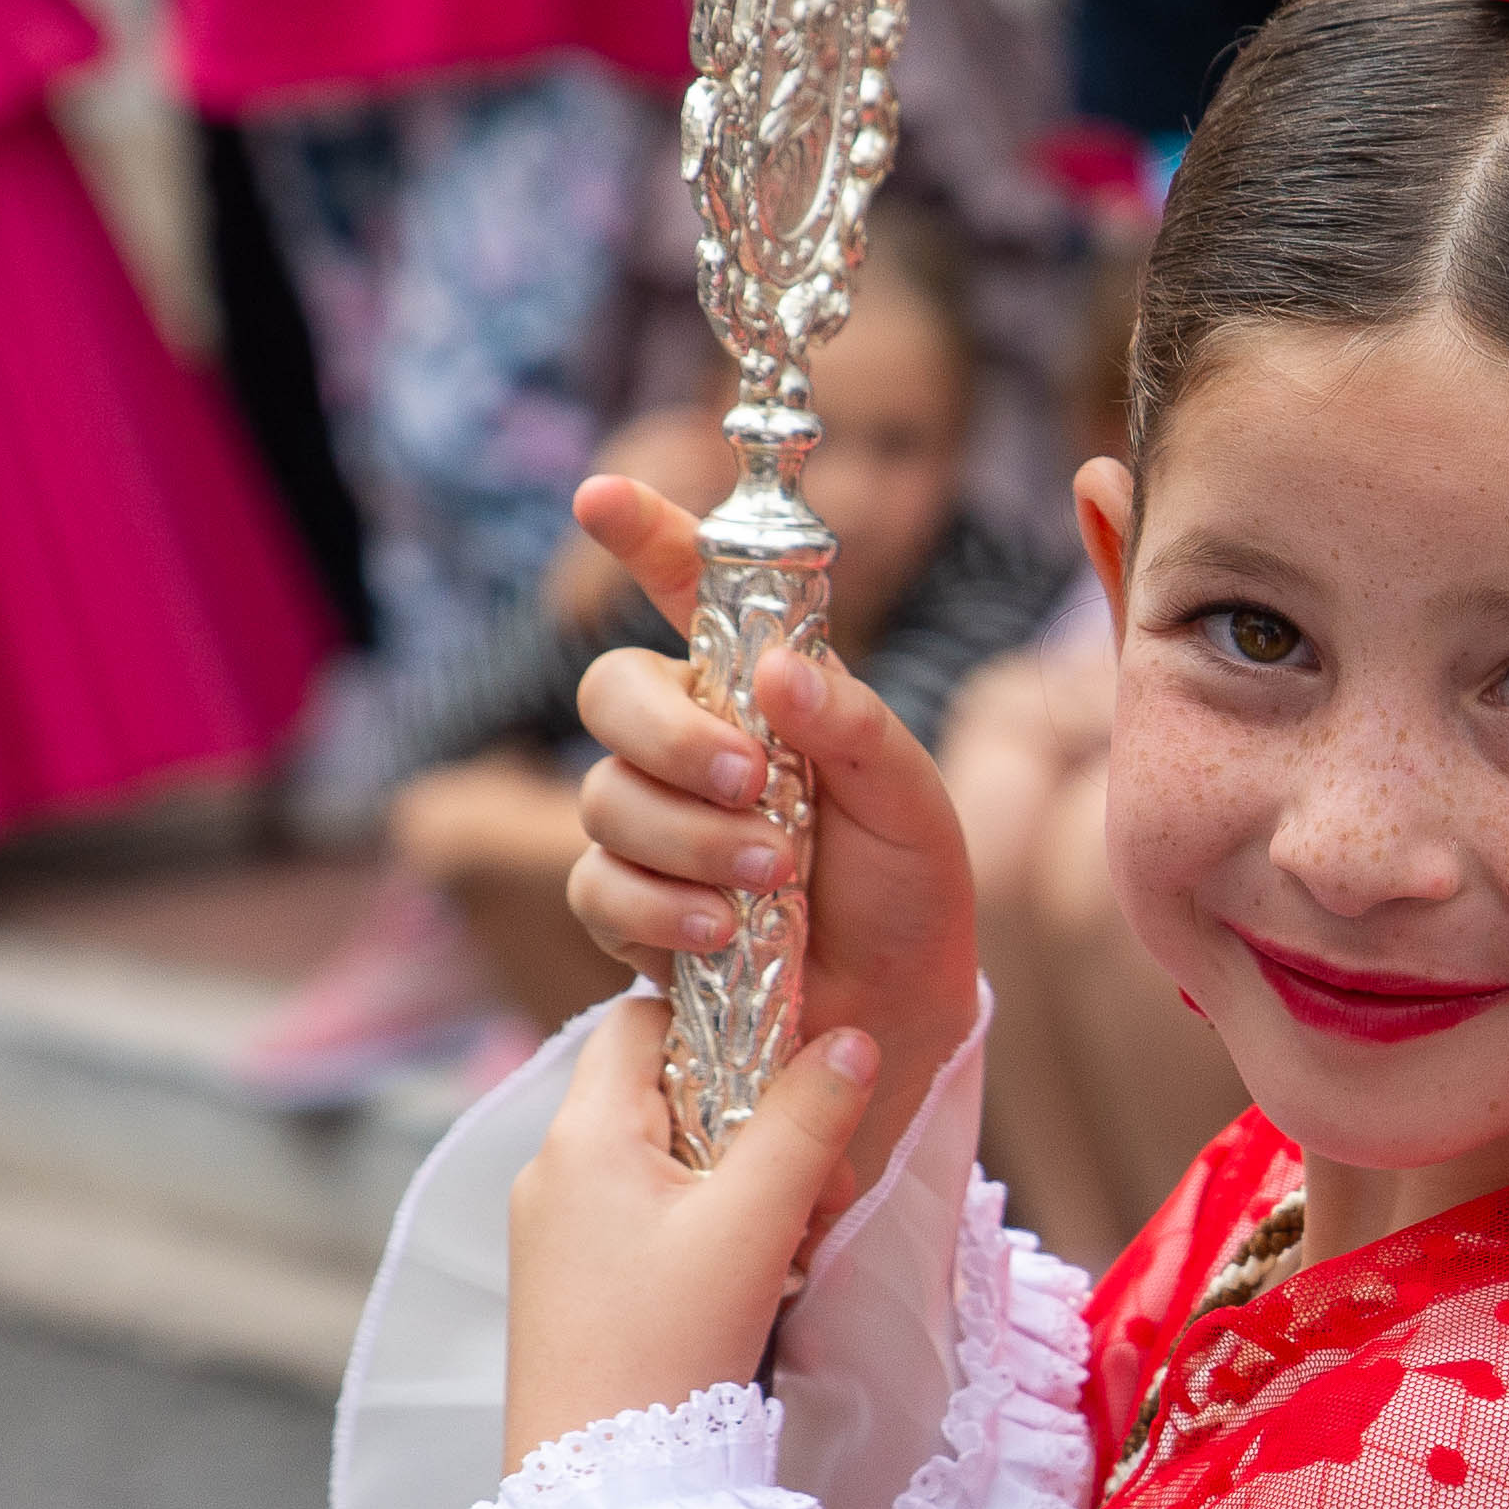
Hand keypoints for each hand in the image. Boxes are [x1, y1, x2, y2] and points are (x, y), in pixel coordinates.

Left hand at [501, 999, 887, 1450]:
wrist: (603, 1491)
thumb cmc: (668, 1349)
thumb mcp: (755, 1225)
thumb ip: (807, 1123)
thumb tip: (852, 1039)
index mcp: (583, 1134)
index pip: (645, 1018)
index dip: (722, 1024)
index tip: (791, 1073)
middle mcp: (556, 1170)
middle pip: (668, 1092)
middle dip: (758, 1124)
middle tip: (818, 1184)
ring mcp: (558, 1231)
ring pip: (670, 1161)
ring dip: (747, 1185)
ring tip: (798, 1243)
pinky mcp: (573, 1284)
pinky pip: (651, 1219)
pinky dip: (713, 1231)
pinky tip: (760, 1281)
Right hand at [558, 471, 989, 1202]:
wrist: (896, 1012)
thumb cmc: (909, 890)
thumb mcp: (911, 797)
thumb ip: (855, 725)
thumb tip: (779, 668)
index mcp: (757, 690)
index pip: (690, 587)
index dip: (642, 532)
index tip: (599, 496)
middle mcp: (691, 744)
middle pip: (610, 693)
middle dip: (669, 734)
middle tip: (748, 780)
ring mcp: (652, 826)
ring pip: (601, 798)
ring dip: (686, 837)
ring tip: (768, 880)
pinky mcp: (631, 909)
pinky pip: (598, 887)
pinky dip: (658, 908)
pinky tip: (720, 933)